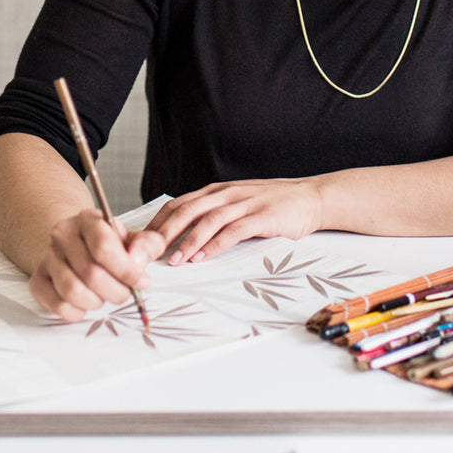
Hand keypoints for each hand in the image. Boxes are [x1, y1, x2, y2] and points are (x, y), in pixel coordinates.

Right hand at [28, 209, 165, 320]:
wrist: (75, 245)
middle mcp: (63, 235)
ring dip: (96, 302)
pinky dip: (76, 312)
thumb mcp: (132, 239)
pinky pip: (57, 304)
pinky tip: (86, 306)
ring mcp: (48, 257)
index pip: (104, 247)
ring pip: (72, 290)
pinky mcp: (38, 279)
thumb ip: (147, 245)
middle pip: (90, 272)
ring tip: (104, 297)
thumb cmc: (108, 244)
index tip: (143, 283)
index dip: (126, 270)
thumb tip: (138, 260)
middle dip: (115, 291)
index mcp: (88, 220)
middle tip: (125, 294)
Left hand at [146, 178, 324, 264]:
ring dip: (188, 241)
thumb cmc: (271, 205)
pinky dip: (216, 245)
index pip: (179, 204)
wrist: (310, 197)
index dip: (158, 222)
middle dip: (165, 232)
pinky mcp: (261, 216)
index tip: (142, 242)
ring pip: (208, 220)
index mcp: (216, 191)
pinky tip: (204, 257)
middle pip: (187, 210)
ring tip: (174, 261)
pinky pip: (234, 231)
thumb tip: (183, 234)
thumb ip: (214, 213)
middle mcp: (226, 194)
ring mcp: (244, 204)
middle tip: (148, 253)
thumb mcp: (237, 203)